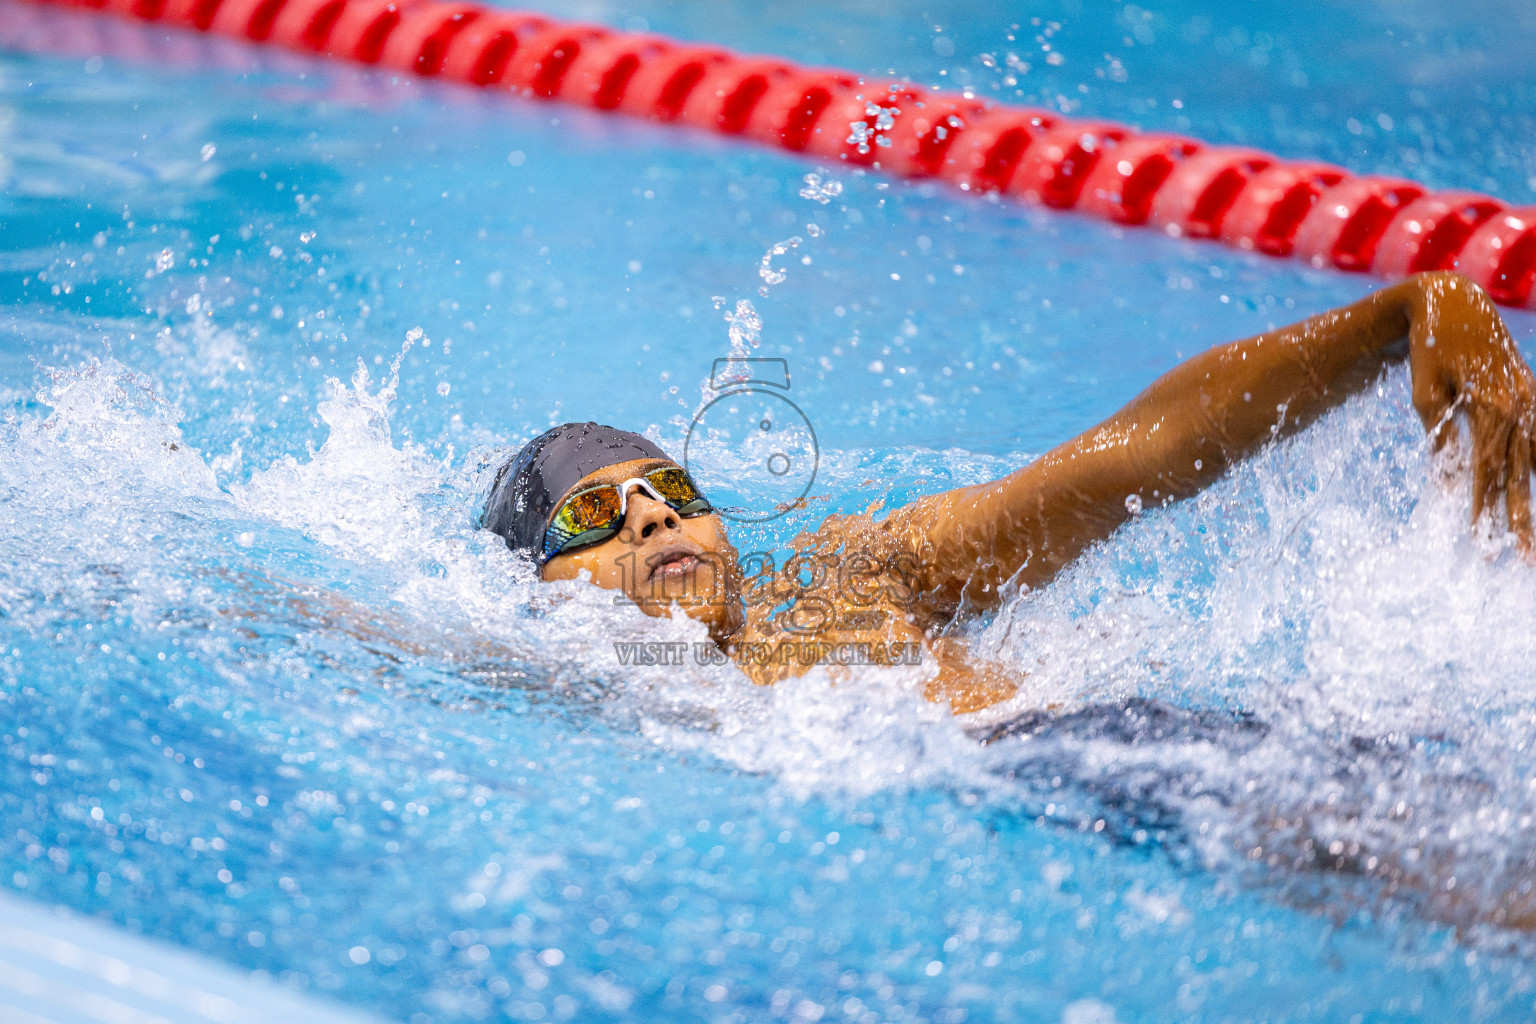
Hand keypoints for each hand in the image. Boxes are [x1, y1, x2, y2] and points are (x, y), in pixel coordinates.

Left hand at [1404, 272, 1535, 549]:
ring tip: (1530, 537)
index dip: (1484, 509)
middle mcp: (1520, 404)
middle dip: (1519, 519)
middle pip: (1520, 473)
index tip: (1481, 543)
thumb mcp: (1426, 394)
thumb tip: (1446, 489)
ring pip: (1534, 458)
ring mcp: (1531, 396)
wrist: (1450, 300)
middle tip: (1521, 559)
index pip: (1488, 471)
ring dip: (1532, 497)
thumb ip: (1441, 439)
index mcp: (1492, 407)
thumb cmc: (1429, 349)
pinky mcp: (1531, 389)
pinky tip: (1532, 485)